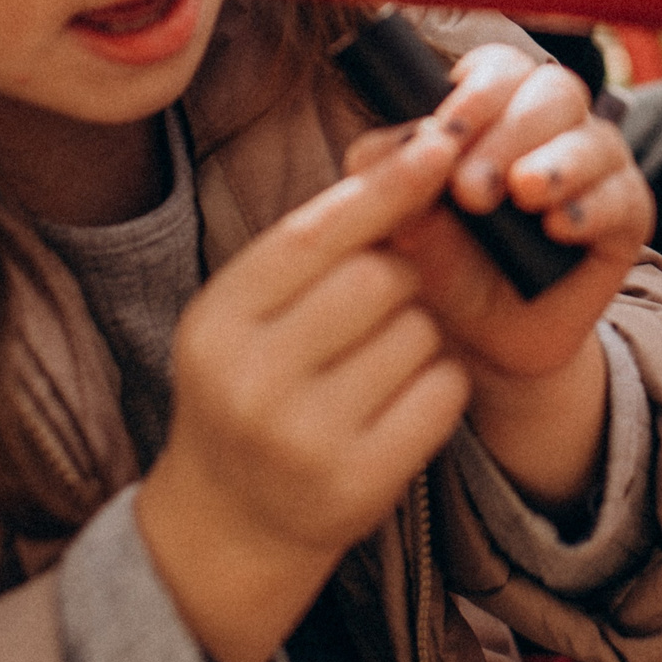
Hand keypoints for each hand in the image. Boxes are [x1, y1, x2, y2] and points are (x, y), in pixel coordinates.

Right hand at [139, 126, 472, 661]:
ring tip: (383, 358)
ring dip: (423, 331)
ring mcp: (303, 440)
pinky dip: (442, 382)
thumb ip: (314, 245)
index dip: (383, 184)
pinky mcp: (359, 483)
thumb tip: (412, 157)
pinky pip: (444, 391)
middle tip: (386, 297)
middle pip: (377, 278)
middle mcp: (250, 382)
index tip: (437, 142)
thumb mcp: (250, 313)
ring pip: (420, 332)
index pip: (313, 234)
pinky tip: (405, 397)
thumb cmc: (254, 386)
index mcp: (217, 323)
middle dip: (400, 272)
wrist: (232, 518)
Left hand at [345, 43, 653, 507]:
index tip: (445, 137)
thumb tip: (406, 145)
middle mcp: (553, 126)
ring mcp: (597, 167)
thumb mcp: (402, 224)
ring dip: (557, 162)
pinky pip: (624, 197)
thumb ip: (393, 180)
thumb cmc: (441, 264)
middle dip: (510, 134)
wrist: (485, 342)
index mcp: (495, 111)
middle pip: (553, 91)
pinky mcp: (628, 215)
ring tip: (525, 196)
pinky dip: (592, 208)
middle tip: (473, 191)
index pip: (499, 69)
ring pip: (595, 138)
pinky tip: (560, 228)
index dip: (477, 93)